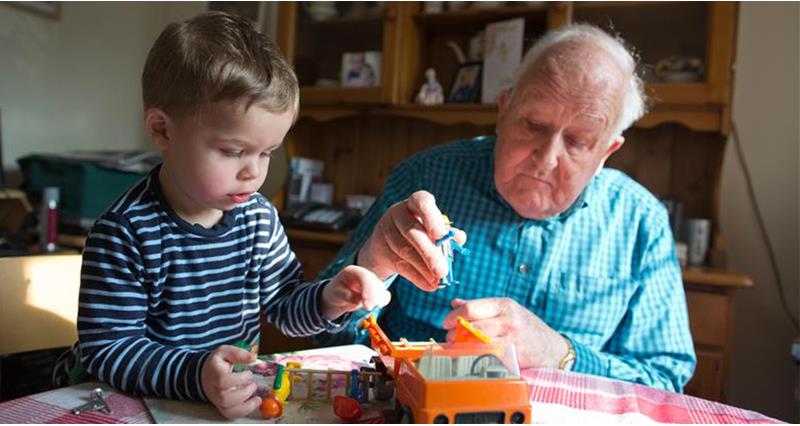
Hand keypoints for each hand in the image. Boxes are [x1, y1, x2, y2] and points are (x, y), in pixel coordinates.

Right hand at [201, 345, 260, 418]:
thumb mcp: (225, 352)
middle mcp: (214, 389)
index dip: (239, 379)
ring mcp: (217, 400)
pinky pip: (231, 414)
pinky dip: (244, 411)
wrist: (205, 375)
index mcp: (214, 374)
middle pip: (225, 398)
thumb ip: (238, 353)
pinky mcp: (222, 407)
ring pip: (228, 409)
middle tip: (253, 384)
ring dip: (246, 405)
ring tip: (257, 398)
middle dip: (244, 393)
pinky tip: (253, 403)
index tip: (249, 373)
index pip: (223, 381)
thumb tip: (253, 357)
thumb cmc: (216, 364)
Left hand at [322, 265, 391, 319]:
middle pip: (374, 281)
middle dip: (373, 296)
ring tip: (367, 307)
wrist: (337, 297)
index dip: (367, 287)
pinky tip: (379, 305)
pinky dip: (383, 300)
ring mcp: (371, 281)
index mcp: (352, 271)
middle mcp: (364, 274)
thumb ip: (349, 296)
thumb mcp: (337, 294)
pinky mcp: (376, 290)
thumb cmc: (336, 293)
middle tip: (367, 307)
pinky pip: (384, 294)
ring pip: (380, 288)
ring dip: (377, 299)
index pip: (363, 275)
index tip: (365, 301)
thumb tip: (360, 301)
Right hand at [357, 190, 466, 290]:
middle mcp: (397, 213)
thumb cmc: (419, 232)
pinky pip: (399, 264)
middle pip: (412, 232)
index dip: (431, 217)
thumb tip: (459, 238)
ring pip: (405, 251)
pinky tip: (429, 285)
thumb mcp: (433, 230)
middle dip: (429, 253)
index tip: (441, 235)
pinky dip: (417, 277)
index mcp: (414, 203)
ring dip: (424, 268)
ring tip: (438, 281)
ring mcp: (385, 230)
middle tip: (443, 271)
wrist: (387, 245)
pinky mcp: (379, 249)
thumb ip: (446, 233)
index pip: (421, 201)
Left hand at [442, 298, 568, 368]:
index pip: (471, 308)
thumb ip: (480, 306)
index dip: (454, 316)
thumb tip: (455, 303)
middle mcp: (508, 320)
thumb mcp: (506, 310)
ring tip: (456, 345)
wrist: (551, 348)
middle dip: (455, 332)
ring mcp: (511, 339)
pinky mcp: (513, 356)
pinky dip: (474, 356)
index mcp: (504, 305)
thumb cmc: (526, 326)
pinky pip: (487, 356)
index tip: (446, 322)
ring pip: (477, 342)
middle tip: (450, 336)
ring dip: (462, 345)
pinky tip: (468, 355)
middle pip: (472, 326)